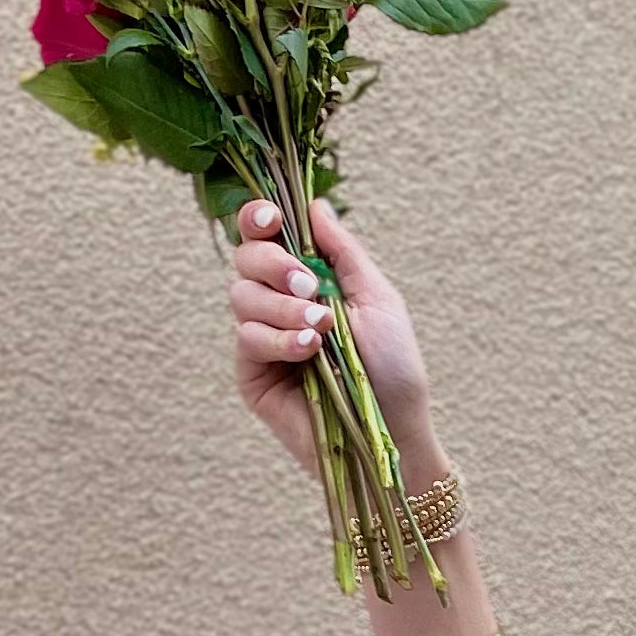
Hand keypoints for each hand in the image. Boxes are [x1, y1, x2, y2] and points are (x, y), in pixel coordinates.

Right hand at [224, 193, 431, 482]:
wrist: (392, 430)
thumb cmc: (393, 368)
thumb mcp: (377, 298)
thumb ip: (343, 251)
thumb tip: (315, 204)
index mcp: (305, 279)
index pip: (264, 236)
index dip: (258, 219)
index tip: (272, 218)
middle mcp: (278, 303)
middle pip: (245, 259)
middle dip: (274, 264)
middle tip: (309, 286)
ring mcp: (262, 338)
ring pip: (242, 297)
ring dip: (283, 308)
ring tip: (321, 330)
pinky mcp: (253, 374)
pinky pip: (248, 339)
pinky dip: (279, 340)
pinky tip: (308, 352)